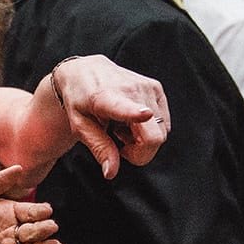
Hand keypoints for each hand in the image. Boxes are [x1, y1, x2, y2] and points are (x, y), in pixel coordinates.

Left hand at [52, 55, 169, 177]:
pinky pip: (164, 124)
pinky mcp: (156, 88)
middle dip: (141, 152)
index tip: (145, 114)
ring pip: (161, 133)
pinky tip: (132, 119)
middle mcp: (130, 89)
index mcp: (105, 98)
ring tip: (122, 126)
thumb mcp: (80, 126)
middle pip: (154, 136)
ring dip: (143, 139)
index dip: (136, 114)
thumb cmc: (80, 100)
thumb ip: (98, 148)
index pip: (124, 107)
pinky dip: (149, 128)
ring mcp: (147, 87)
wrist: (85, 70)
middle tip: (119, 141)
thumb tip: (111, 172)